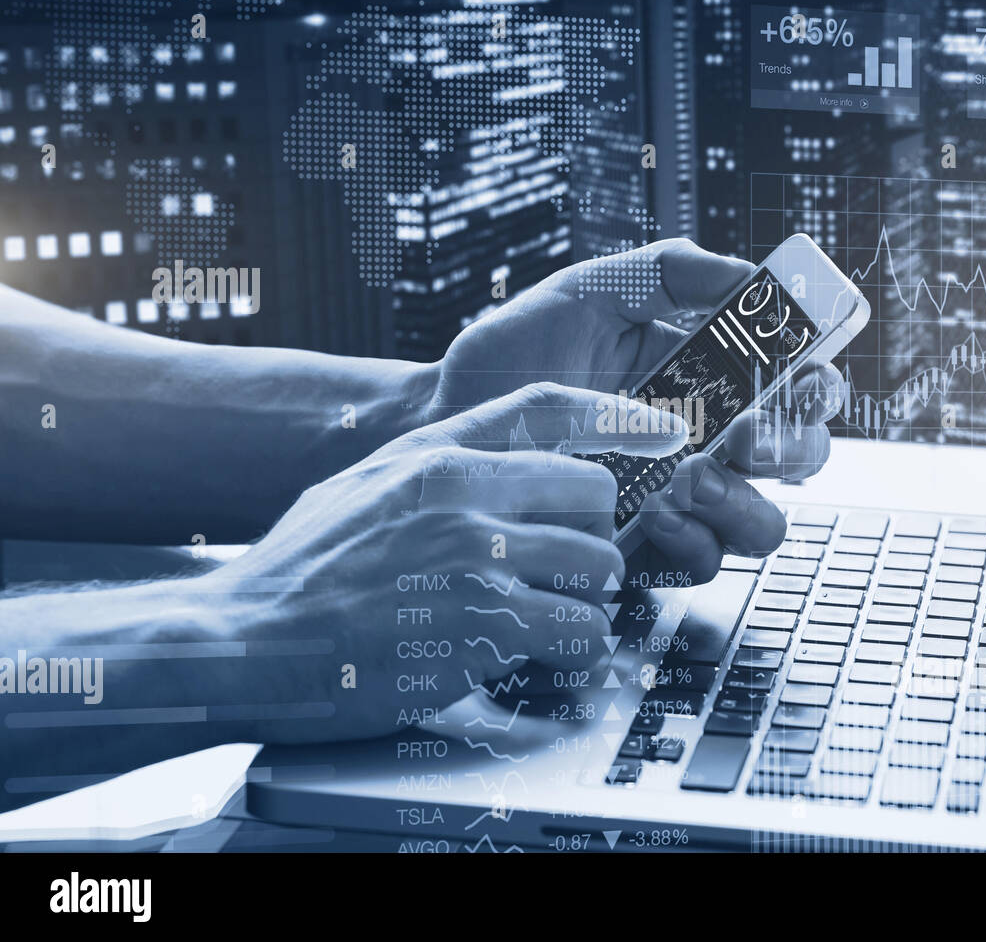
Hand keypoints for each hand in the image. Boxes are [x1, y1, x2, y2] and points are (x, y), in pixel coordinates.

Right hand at [206, 383, 687, 742]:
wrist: (242, 640)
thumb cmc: (298, 571)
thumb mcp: (361, 487)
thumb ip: (432, 466)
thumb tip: (495, 463)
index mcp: (435, 455)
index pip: (549, 408)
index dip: (618, 416)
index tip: (666, 432)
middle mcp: (464, 495)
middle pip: (594, 495)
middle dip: (592, 537)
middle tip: (569, 568)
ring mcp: (479, 560)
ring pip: (599, 565)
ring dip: (588, 599)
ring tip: (552, 617)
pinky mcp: (486, 627)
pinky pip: (582, 630)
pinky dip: (576, 648)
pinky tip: (543, 655)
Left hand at [434, 238, 847, 585]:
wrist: (448, 414)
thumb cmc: (518, 351)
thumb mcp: (592, 290)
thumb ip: (671, 271)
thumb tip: (748, 275)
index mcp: (711, 376)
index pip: (799, 387)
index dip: (818, 387)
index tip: (802, 381)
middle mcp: (708, 440)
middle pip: (800, 460)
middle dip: (789, 449)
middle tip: (744, 435)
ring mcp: (681, 498)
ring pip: (763, 523)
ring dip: (743, 503)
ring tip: (689, 477)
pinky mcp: (644, 545)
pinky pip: (700, 561)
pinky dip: (689, 541)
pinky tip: (650, 511)